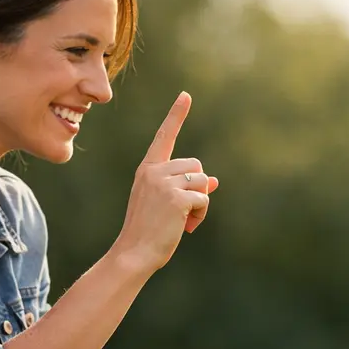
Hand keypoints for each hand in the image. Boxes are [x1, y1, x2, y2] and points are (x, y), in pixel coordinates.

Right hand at [113, 92, 219, 271]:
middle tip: (183, 212)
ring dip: (200, 203)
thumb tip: (213, 181)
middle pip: (196, 166)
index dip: (176, 115)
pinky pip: (204, 198)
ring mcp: (164, 183)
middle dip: (197, 188)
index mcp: (147, 169)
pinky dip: (200, 214)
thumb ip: (185, 188)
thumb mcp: (166, 204)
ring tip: (184, 220)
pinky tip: (186, 226)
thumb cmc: (149, 230)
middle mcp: (154, 171)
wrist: (134, 252)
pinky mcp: (176, 198)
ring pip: (202, 181)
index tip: (186, 96)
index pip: (165, 137)